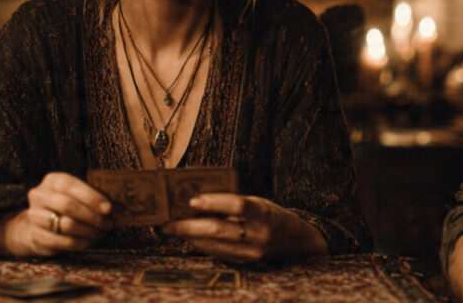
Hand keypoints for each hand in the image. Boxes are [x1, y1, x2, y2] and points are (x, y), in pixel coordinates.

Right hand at [0, 172, 112, 256]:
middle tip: (108, 224)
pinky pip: (61, 241)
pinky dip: (79, 243)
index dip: (91, 197)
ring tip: (100, 233)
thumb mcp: (78, 194)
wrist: (41, 225)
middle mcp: (39, 196)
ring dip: (88, 231)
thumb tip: (114, 207)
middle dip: (91, 216)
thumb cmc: (68, 205)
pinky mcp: (35, 236)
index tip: (108, 208)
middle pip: (67, 205)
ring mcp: (34, 216)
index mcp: (52, 180)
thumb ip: (92, 196)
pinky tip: (89, 242)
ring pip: (65, 224)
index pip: (70, 186)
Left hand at [162, 193, 328, 262]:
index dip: (214, 202)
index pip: (238, 205)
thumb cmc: (272, 216)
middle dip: (188, 226)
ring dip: (189, 237)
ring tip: (172, 229)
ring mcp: (252, 252)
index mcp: (264, 213)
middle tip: (167, 223)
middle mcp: (259, 235)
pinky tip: (190, 238)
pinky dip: (201, 245)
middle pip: (218, 229)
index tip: (192, 200)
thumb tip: (198, 201)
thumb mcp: (258, 203)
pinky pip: (218, 253)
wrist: (296, 242)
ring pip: (213, 245)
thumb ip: (234, 203)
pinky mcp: (245, 262)